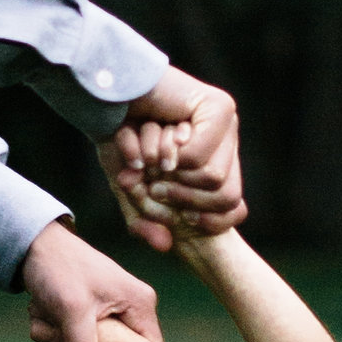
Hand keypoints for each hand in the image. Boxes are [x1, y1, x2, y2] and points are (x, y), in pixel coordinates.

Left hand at [18, 221, 165, 341]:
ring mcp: (117, 310)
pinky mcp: (99, 312)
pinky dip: (68, 335)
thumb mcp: (71, 309)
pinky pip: (88, 338)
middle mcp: (134, 308)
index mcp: (140, 304)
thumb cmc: (59, 269)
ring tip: (54, 322)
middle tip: (65, 338)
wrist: (37, 245)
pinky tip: (52, 320)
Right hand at [98, 67, 245, 252]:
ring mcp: (226, 123)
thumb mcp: (131, 190)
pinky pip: (198, 156)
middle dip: (183, 202)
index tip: (182, 220)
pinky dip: (166, 155)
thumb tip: (167, 246)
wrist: (106, 95)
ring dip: (170, 176)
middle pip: (226, 198)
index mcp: (216, 163)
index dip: (210, 222)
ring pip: (213, 179)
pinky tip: (151, 135)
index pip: (235, 208)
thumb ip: (145, 219)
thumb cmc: (120, 138)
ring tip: (149, 158)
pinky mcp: (219, 107)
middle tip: (154, 188)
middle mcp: (226, 144)